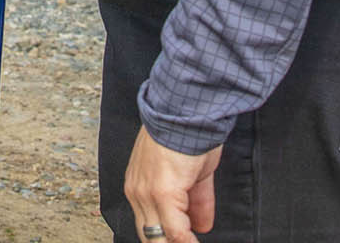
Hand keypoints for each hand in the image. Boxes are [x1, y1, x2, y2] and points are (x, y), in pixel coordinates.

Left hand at [124, 126, 221, 242]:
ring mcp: (148, 193)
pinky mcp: (162, 193)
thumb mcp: (192, 173)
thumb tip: (202, 225)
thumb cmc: (189, 133)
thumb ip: (195, 202)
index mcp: (139, 185)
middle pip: (149, 237)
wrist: (188, 110)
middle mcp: (138, 191)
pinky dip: (188, 242)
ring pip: (159, 238)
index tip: (185, 242)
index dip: (166, 241)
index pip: (148, 225)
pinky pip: (176, 231)